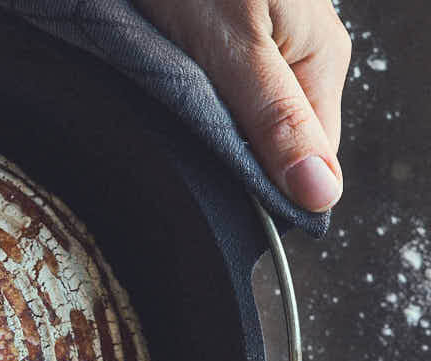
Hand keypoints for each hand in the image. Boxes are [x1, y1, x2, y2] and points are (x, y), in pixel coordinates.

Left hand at [134, 0, 350, 211]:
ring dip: (209, 126)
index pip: (310, 157)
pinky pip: (220, 91)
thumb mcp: (233, 48)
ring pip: (245, 118)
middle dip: (233, 154)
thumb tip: (321, 191)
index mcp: (319, 60)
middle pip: (277, 139)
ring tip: (177, 109)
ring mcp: (269, 45)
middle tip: (189, 141)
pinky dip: (192, 99)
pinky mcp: (233, 37)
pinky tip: (169, 90)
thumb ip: (275, 118)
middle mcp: (301, 55)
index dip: (268, 183)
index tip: (222, 190)